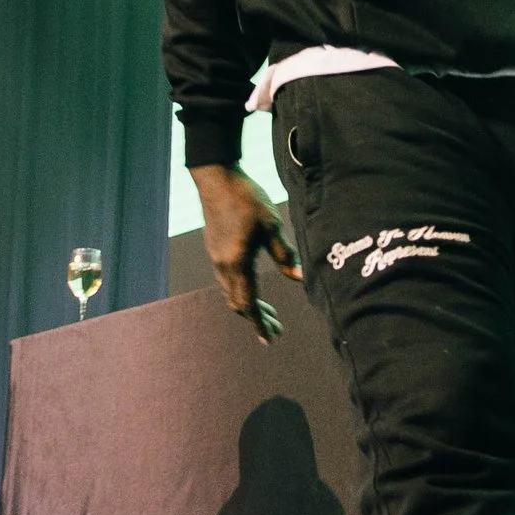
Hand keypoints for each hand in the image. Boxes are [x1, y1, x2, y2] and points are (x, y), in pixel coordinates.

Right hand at [190, 164, 299, 341]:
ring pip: (230, 293)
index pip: (248, 304)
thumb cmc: (246, 198)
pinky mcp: (215, 249)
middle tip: (275, 328)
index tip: (271, 338)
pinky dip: (240, 291)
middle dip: (256, 318)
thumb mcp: (272, 224)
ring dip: (247, 305)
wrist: (216, 177)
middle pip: (237, 303)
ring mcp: (216, 257)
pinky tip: (251, 286)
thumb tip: (299, 278)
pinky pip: (226, 281)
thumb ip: (285, 253)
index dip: (260, 324)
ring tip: (266, 312)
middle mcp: (223, 265)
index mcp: (237, 263)